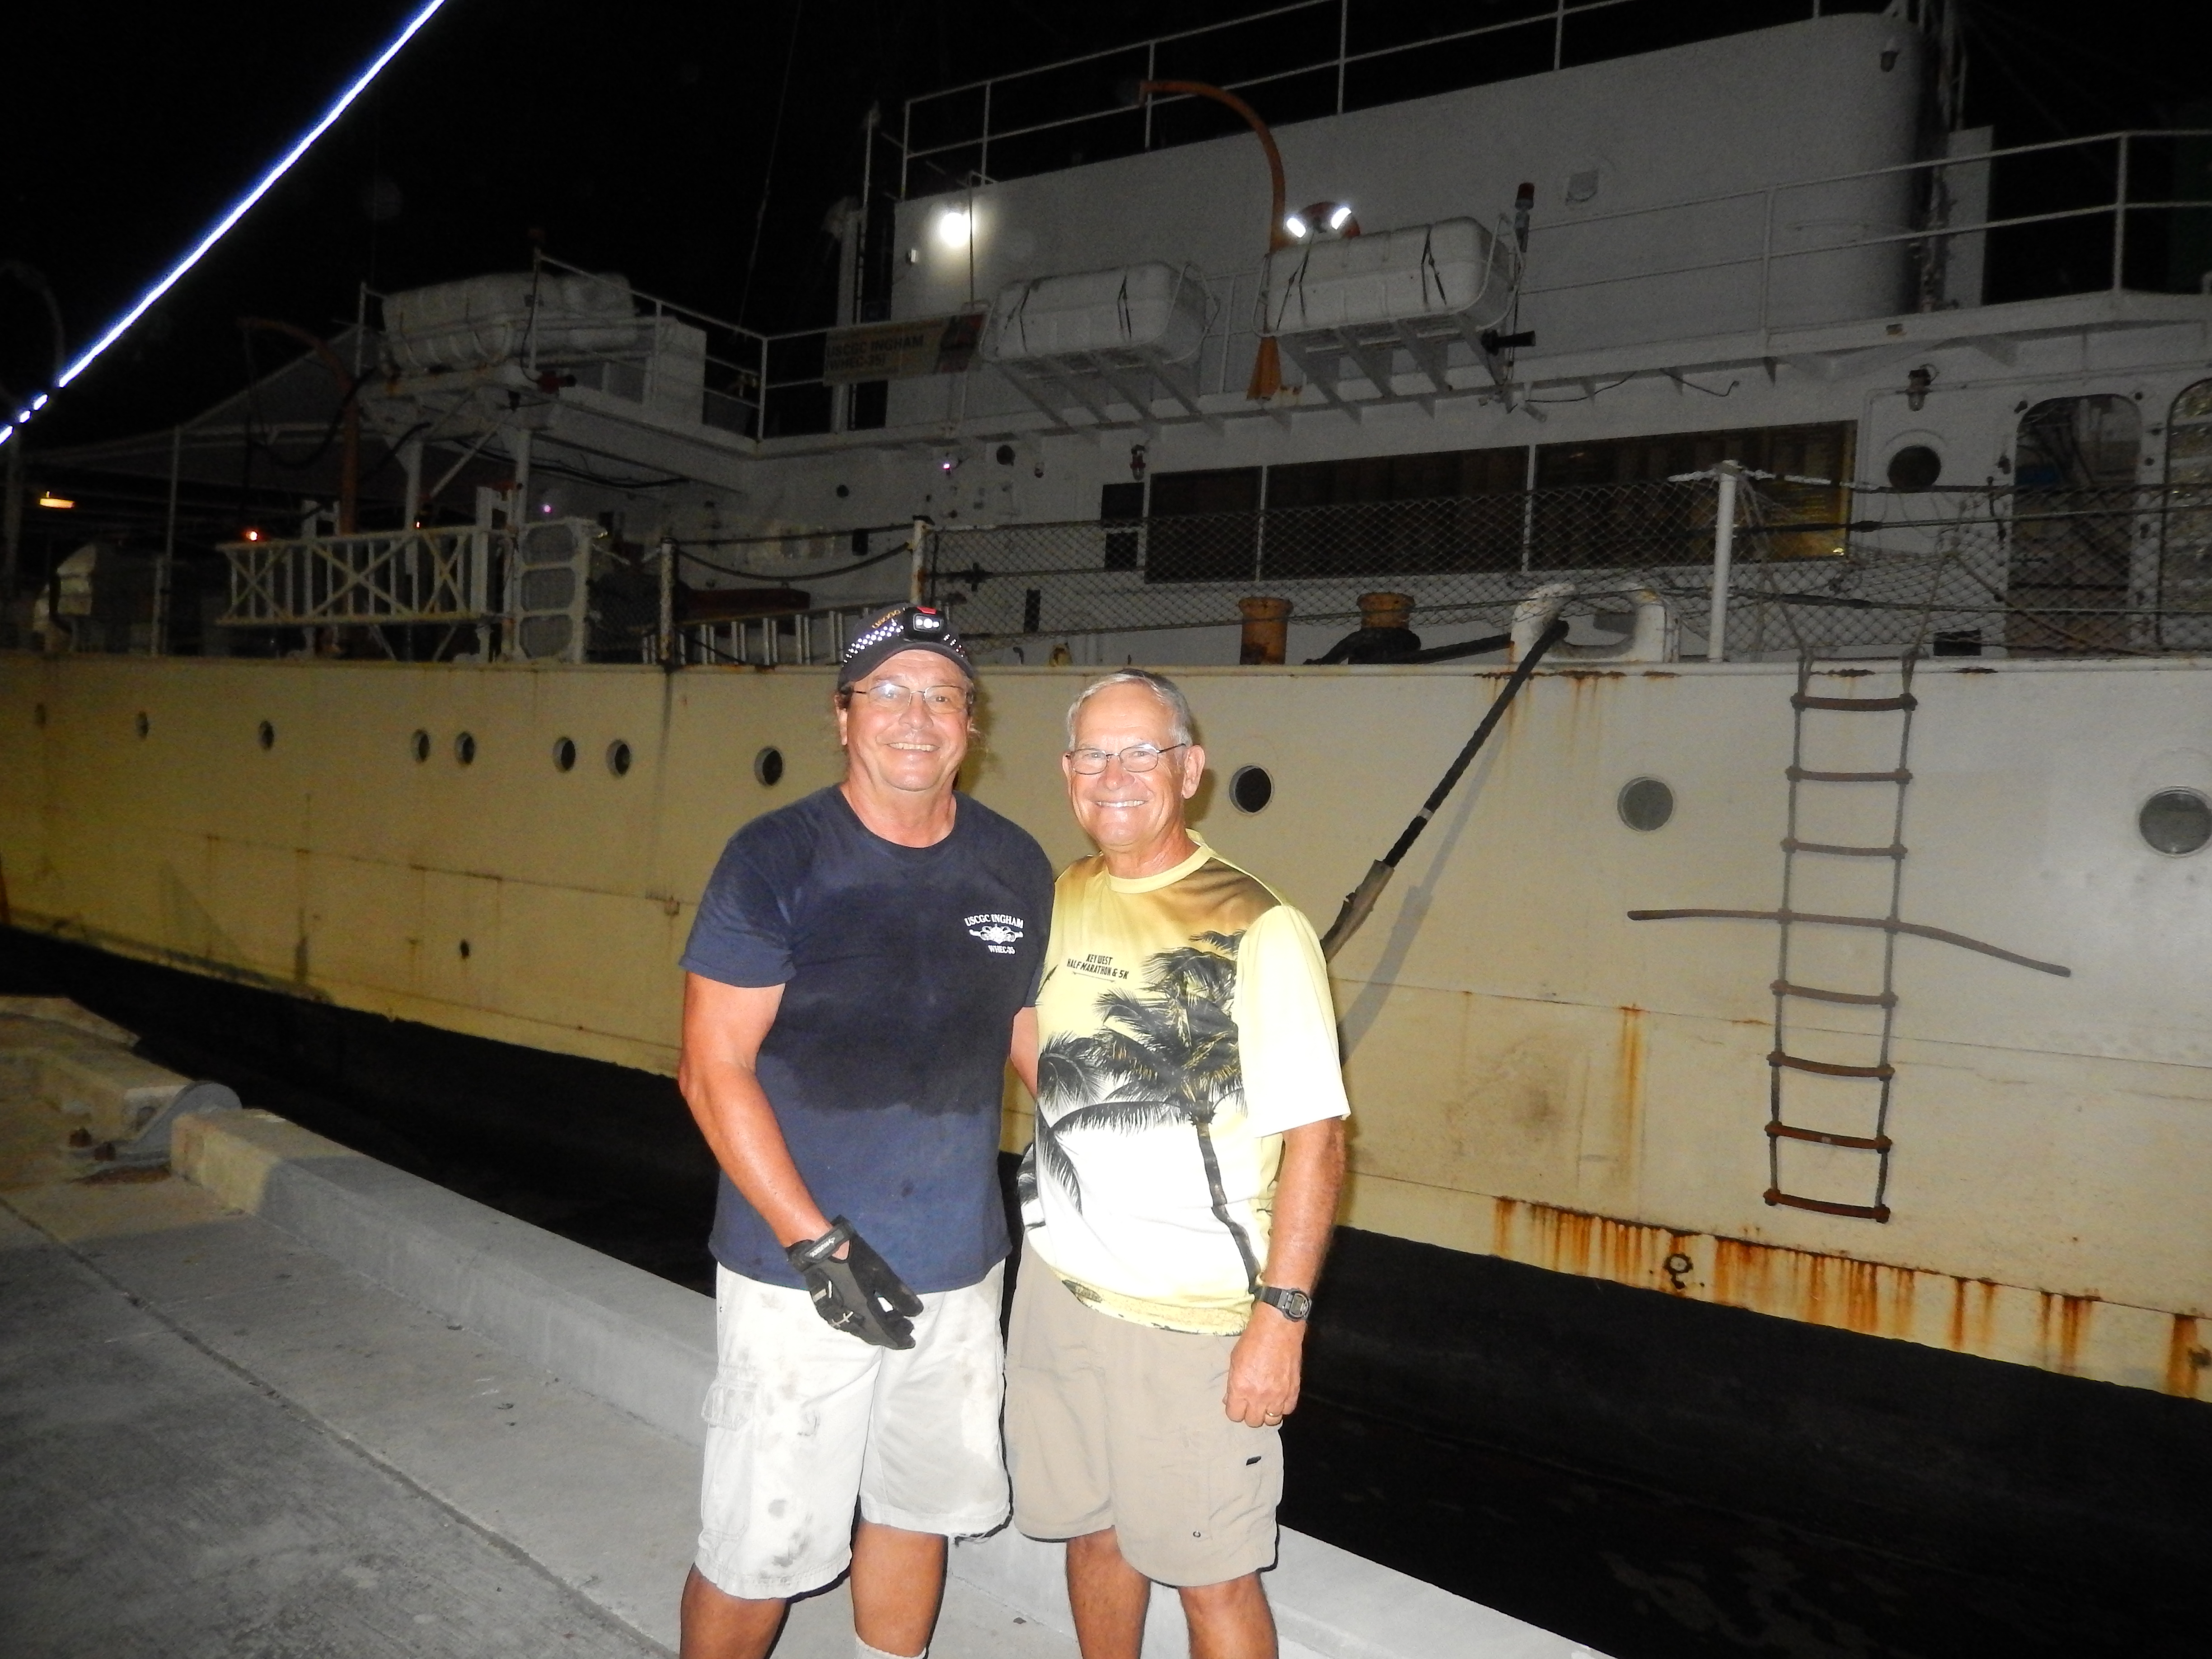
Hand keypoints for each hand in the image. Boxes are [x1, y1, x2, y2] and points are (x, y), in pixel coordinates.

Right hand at [787, 1218, 922, 1348]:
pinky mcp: (824, 1308)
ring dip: (876, 1328)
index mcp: (862, 1311)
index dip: (899, 1338)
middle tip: (905, 1327)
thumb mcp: (880, 1272)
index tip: (911, 1341)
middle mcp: (847, 1318)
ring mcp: (833, 1315)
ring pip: (858, 1330)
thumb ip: (898, 1294)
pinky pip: (847, 1324)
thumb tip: (916, 1313)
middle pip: (871, 1334)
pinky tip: (865, 1315)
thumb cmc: (851, 1258)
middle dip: (890, 1333)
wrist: (817, 1250)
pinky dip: (861, 1324)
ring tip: (889, 1318)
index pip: (884, 1333)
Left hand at [1223, 1302, 1303, 1427]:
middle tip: (1252, 1403)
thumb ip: (1232, 1384)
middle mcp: (1259, 1396)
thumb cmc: (1252, 1341)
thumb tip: (1230, 1400)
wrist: (1278, 1329)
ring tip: (1267, 1402)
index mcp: (1240, 1388)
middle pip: (1253, 1422)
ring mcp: (1278, 1396)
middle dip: (1250, 1414)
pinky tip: (1279, 1398)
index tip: (1238, 1404)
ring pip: (1272, 1420)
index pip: (1235, 1416)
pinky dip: (1283, 1406)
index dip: (1235, 1410)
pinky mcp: (1293, 1391)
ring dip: (1267, 1412)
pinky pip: (1288, 1410)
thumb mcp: (1234, 1361)